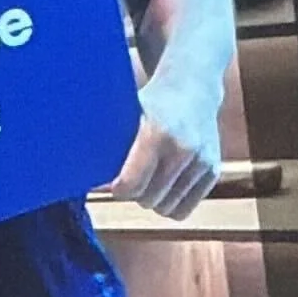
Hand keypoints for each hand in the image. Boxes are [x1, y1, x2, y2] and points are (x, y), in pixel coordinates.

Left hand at [112, 71, 221, 222]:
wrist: (193, 87)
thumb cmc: (150, 102)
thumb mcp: (127, 113)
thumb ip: (108, 144)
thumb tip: (84, 176)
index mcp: (157, 133)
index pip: (131, 185)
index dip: (117, 189)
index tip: (113, 182)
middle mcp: (184, 149)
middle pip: (148, 199)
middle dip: (135, 193)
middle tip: (131, 177)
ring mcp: (202, 161)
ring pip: (166, 209)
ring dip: (153, 200)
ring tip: (149, 179)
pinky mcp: (213, 170)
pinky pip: (184, 209)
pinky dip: (171, 203)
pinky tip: (165, 184)